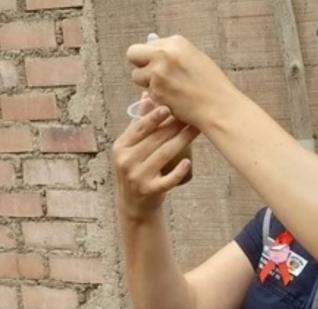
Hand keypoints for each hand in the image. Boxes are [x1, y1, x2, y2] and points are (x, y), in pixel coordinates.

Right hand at [112, 96, 198, 220]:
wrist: (134, 204)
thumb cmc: (136, 168)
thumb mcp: (132, 147)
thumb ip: (139, 122)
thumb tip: (147, 95)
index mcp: (121, 146)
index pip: (140, 128)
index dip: (155, 116)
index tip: (170, 106)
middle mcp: (126, 160)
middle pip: (155, 139)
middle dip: (175, 125)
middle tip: (192, 114)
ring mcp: (137, 177)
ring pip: (164, 154)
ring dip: (182, 140)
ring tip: (196, 130)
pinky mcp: (150, 191)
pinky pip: (167, 180)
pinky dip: (178, 172)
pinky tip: (188, 162)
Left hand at [126, 35, 240, 127]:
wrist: (219, 107)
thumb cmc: (212, 85)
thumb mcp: (195, 59)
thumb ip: (172, 53)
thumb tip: (151, 46)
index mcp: (176, 42)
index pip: (148, 44)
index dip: (152, 56)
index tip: (162, 65)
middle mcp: (164, 54)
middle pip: (133, 54)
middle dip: (140, 64)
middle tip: (152, 75)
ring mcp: (158, 73)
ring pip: (136, 76)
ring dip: (147, 83)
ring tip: (167, 90)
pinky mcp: (156, 91)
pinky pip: (146, 93)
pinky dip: (156, 97)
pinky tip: (172, 99)